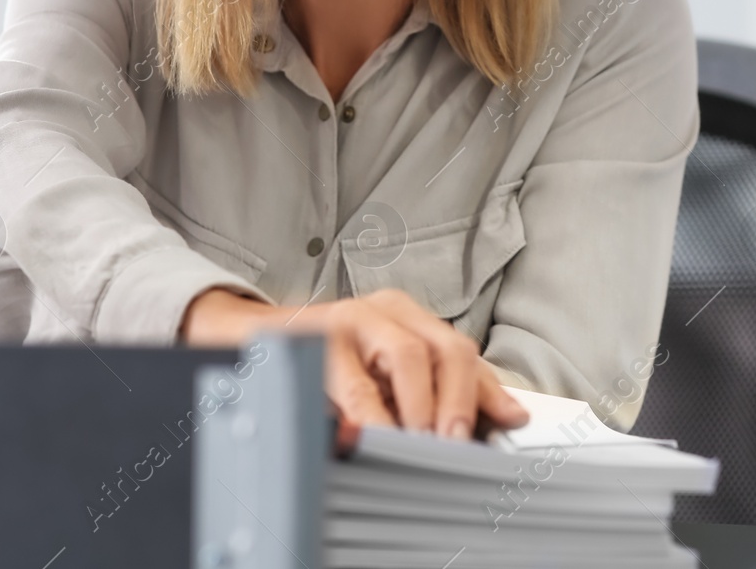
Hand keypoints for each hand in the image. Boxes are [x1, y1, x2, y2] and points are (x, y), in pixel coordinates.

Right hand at [179, 286, 528, 438]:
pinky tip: (363, 436)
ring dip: (413, 409)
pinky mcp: (309, 337)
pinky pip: (344, 378)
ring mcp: (345, 320)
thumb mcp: (387, 372)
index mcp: (407, 316)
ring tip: (415, 444)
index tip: (494, 432)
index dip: (481, 392)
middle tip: (451, 444)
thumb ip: (444, 389)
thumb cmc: (324, 360)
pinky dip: (361, 412)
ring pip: (401, 356)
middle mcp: (382, 310)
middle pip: (439, 348)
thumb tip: (509, 414)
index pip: (460, 350)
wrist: (247, 339)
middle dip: (452, 401)